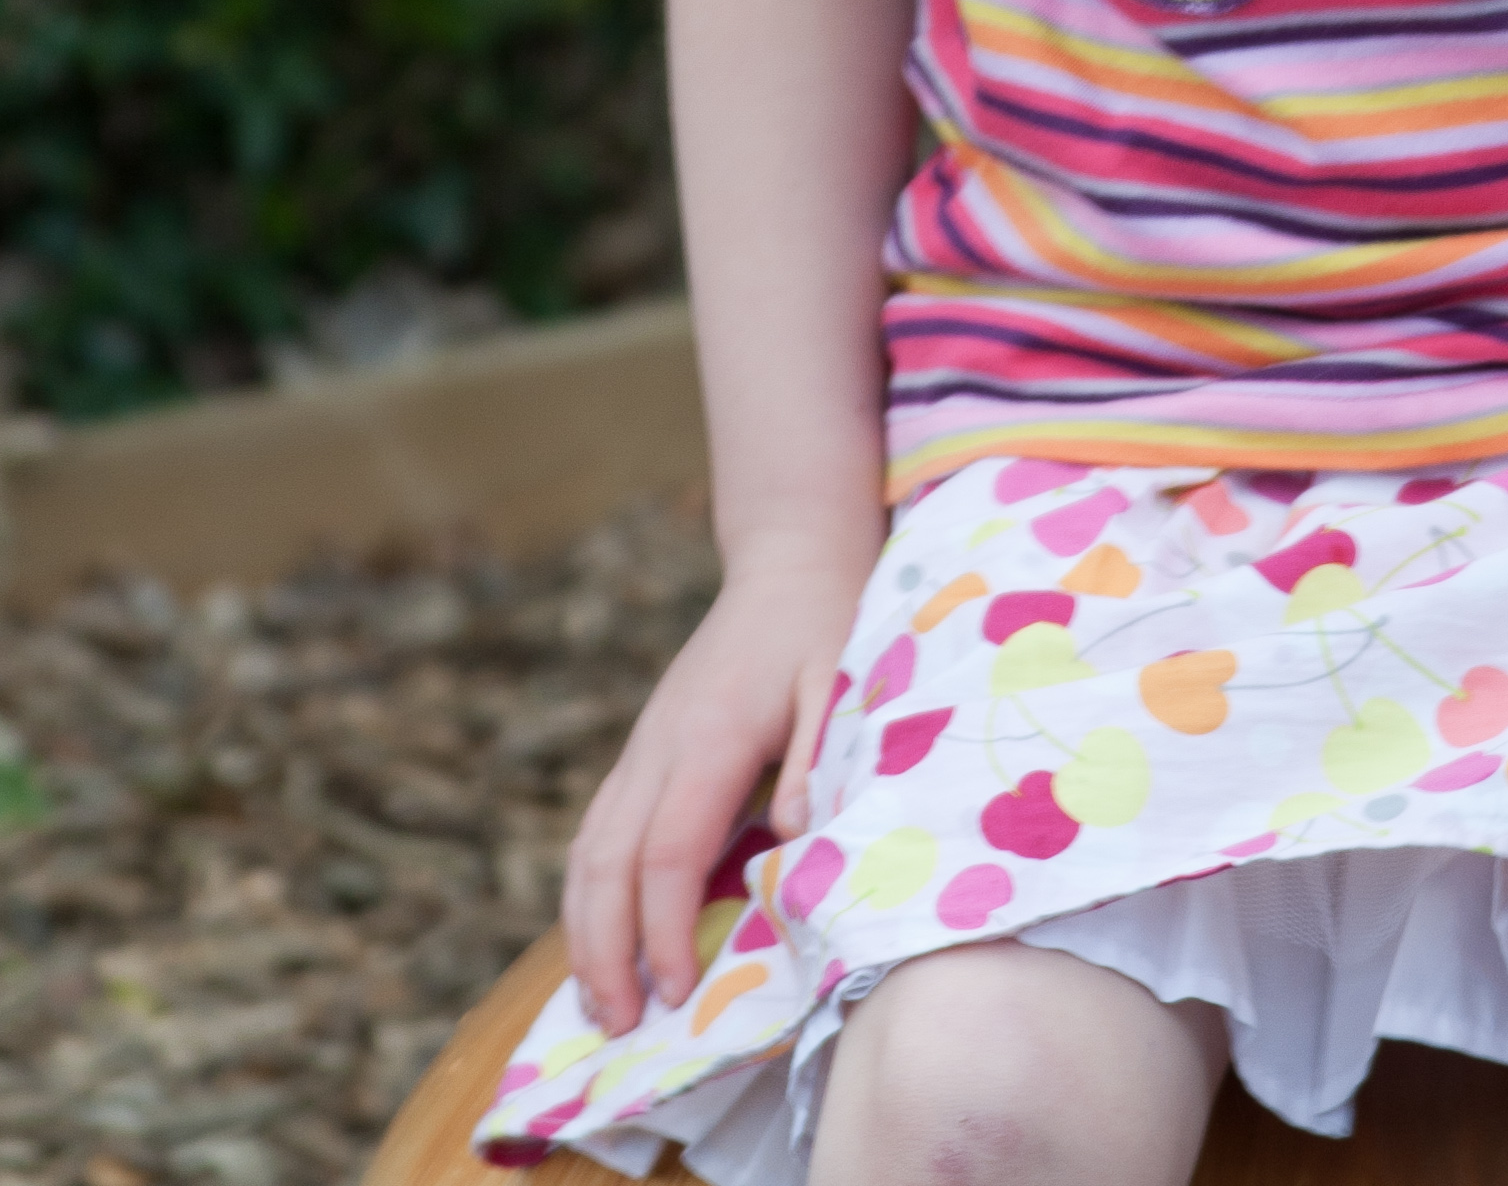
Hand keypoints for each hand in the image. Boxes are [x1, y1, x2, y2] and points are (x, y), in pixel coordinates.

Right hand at [562, 530, 876, 1032]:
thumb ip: (820, 758)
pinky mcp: (645, 750)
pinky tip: (599, 937)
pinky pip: (598, 831)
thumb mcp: (843, 680)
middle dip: (604, 951)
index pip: (666, 851)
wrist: (789, 561)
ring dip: (584, 930)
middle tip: (618, 1027)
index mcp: (709, 737)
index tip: (677, 996)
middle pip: (606, 862)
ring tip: (597, 1003)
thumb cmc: (826, 621)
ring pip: (588, 849)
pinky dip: (588, 893)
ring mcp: (644, 746)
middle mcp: (660, 746)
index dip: (663, 930)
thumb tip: (793, 841)